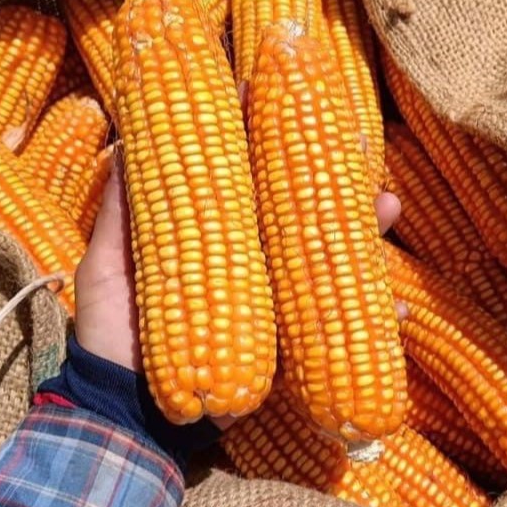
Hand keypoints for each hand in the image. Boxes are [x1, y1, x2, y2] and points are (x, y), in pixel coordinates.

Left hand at [74, 88, 405, 428]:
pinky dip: (367, 319)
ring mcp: (272, 302)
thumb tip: (128, 141)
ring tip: (388, 208)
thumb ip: (123, 212)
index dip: (264, 140)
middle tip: (358, 149)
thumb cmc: (113, 332)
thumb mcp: (108, 266)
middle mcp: (250, 263)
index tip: (278, 97)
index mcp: (214, 236)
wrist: (127, 408)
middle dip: (330, 181)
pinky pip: (333, 327)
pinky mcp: (287, 346)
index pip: (247, 182)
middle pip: (297, 213)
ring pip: (325, 260)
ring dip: (362, 235)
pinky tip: (398, 309)